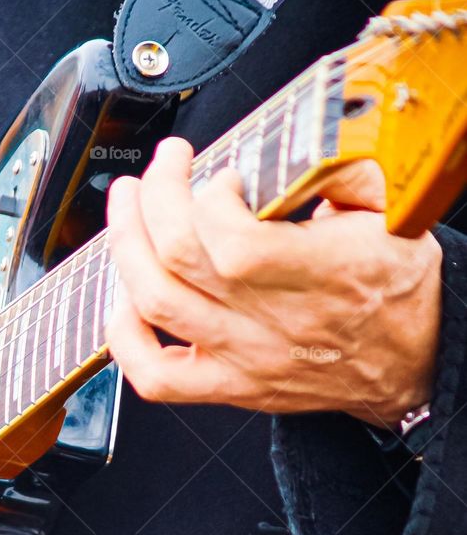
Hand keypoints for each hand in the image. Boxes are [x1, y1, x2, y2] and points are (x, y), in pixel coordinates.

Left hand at [105, 138, 442, 426]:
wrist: (410, 361)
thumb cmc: (394, 286)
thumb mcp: (394, 214)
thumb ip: (342, 171)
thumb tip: (289, 149)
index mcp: (323, 273)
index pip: (235, 242)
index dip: (211, 198)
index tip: (221, 174)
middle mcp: (276, 320)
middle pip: (179, 258)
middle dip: (154, 195)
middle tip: (162, 166)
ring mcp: (245, 358)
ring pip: (156, 302)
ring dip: (126, 244)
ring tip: (127, 206)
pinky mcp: (229, 386)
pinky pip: (155, 376)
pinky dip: (123, 338)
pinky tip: (124, 299)